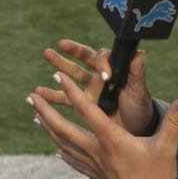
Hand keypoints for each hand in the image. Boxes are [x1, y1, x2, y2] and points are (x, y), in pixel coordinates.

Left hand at [29, 74, 177, 178]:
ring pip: (65, 144)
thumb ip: (174, 122)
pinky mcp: (98, 177)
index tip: (60, 78)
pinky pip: (76, 162)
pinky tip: (57, 148)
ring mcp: (96, 166)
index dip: (73, 92)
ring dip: (49, 129)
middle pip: (65, 129)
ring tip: (36, 116)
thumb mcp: (167, 148)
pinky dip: (64, 152)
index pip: (88, 111)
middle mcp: (99, 152)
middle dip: (46, 111)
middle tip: (31, 96)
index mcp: (113, 141)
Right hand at [34, 39, 153, 135]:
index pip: (103, 58)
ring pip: (69, 76)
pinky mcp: (82, 104)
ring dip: (57, 68)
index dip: (102, 64)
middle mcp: (99, 76)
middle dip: (69, 53)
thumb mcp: (139, 91)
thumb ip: (137, 73)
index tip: (106, 77)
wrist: (136, 131)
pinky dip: (50, 96)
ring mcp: (89, 90)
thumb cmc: (140, 109)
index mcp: (113, 70)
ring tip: (46, 57)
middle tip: (57, 47)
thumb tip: (140, 52)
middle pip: (82, 60)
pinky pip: (63, 98)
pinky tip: (37, 95)